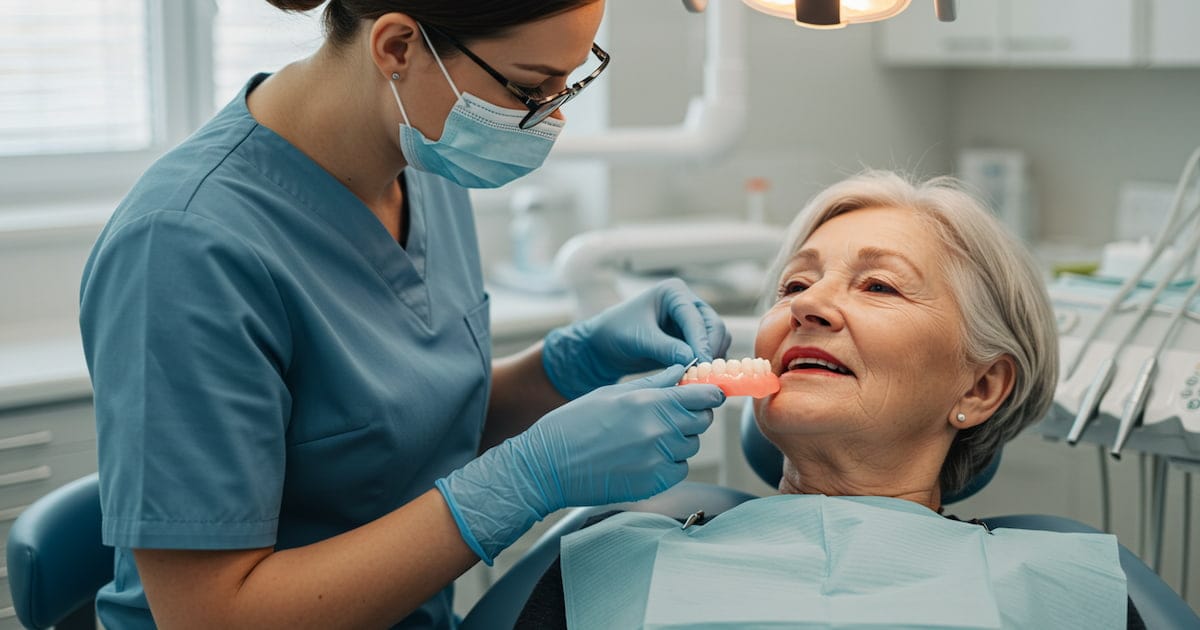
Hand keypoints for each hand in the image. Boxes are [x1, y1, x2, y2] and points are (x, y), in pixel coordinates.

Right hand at [435, 365, 723, 563]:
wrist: (548, 466)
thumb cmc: (575, 423)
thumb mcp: (612, 393)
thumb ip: (654, 383)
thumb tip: (684, 371)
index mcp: (649, 402)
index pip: (704, 396)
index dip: (708, 394)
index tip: (707, 395)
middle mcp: (659, 431)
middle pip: (702, 421)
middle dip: (692, 415)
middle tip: (669, 415)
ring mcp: (657, 460)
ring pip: (690, 446)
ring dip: (678, 441)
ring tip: (646, 438)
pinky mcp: (653, 484)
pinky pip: (678, 469)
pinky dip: (669, 464)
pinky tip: (642, 458)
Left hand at [542, 278, 731, 399]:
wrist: (605, 345)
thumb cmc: (616, 333)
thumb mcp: (639, 339)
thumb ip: (666, 348)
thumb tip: (693, 360)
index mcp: (674, 292)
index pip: (695, 317)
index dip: (701, 341)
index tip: (703, 363)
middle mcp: (687, 303)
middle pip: (714, 326)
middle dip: (711, 350)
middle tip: (705, 374)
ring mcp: (691, 322)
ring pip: (717, 339)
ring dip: (713, 358)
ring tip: (700, 378)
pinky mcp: (692, 339)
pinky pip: (710, 351)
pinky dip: (708, 364)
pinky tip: (698, 379)